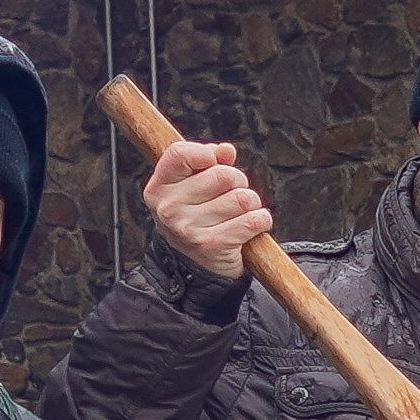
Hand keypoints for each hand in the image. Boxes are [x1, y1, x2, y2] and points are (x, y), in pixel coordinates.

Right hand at [138, 138, 268, 284]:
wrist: (195, 269)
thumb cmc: (197, 219)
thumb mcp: (192, 188)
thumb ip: (208, 162)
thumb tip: (226, 151)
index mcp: (158, 189)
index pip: (180, 153)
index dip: (206, 154)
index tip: (214, 163)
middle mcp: (168, 209)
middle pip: (223, 174)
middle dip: (238, 182)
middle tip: (231, 197)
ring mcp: (188, 229)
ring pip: (242, 198)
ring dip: (251, 204)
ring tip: (239, 214)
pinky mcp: (212, 246)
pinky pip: (253, 220)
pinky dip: (261, 221)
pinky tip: (252, 226)